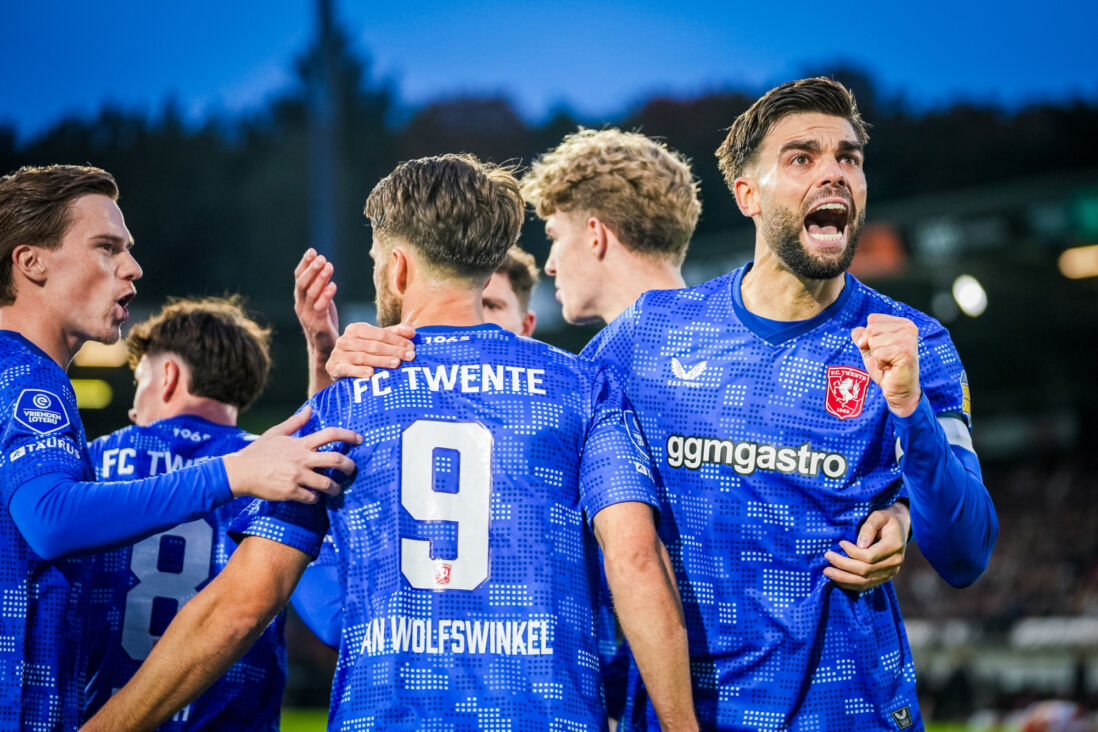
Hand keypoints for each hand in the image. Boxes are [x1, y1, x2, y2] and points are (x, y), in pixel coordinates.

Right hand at [222, 406, 360, 502]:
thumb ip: (295, 422)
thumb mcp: (276, 433)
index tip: (360, 439)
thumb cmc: (258, 452)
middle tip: (353, 470)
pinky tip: (314, 497)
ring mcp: (297, 476)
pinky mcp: (291, 492)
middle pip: (336, 460)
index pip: (330, 434)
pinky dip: (316, 498)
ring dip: (335, 488)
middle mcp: (302, 459)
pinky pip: (312, 497)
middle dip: (350, 466)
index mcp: (300, 444)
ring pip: (327, 484)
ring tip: (336, 490)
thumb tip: (310, 409)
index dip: (348, 435)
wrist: (240, 472)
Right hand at [294, 248, 339, 359]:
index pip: (298, 278)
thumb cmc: (325, 323)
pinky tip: (333, 285)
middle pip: (302, 284)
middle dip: (311, 269)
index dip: (304, 264)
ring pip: (310, 294)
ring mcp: (307, 316)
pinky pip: (320, 308)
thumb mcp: (322, 302)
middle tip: (321, 257)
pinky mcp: (317, 325)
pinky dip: (326, 295)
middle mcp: (300, 306)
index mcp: (300, 300)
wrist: (326, 350)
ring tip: (329, 266)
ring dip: (319, 278)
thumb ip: (320, 287)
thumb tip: (324, 265)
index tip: (312, 251)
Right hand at [326, 321, 416, 379]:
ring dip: (381, 360)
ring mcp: (338, 354)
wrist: (339, 369)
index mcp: (356, 329)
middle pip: (373, 345)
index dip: (397, 340)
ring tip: (396, 364)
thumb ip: (395, 333)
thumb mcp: (378, 341)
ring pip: (363, 357)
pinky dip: (359, 371)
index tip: (412, 348)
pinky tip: (371, 373)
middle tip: (409, 357)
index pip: (380, 333)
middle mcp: (345, 339)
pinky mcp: (334, 367)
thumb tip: (412, 331)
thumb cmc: (363, 352)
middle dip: (393, 350)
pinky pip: (348, 369)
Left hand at [824, 501, 909, 590]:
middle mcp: (894, 563)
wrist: (900, 528)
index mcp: (894, 547)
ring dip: (843, 578)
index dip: (853, 552)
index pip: (870, 556)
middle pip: (865, 570)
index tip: (841, 543)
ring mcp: (890, 573)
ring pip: (864, 581)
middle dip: (843, 564)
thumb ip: (869, 527)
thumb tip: (860, 544)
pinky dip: (850, 584)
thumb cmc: (887, 520)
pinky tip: (837, 580)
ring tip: (827, 571)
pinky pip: (865, 585)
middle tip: (827, 556)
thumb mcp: (879, 516)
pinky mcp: (883, 577)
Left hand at [851, 314, 920, 416]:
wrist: (898, 390)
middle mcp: (908, 328)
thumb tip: (857, 332)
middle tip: (886, 357)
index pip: (872, 319)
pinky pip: (878, 353)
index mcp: (902, 323)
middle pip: (871, 329)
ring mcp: (908, 339)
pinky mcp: (905, 352)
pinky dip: (879, 363)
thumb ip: (862, 336)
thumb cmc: (886, 368)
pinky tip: (890, 367)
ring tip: (889, 362)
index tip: (882, 349)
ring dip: (876, 356)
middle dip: (872, 346)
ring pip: (873, 341)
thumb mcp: (870, 349)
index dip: (869, 337)